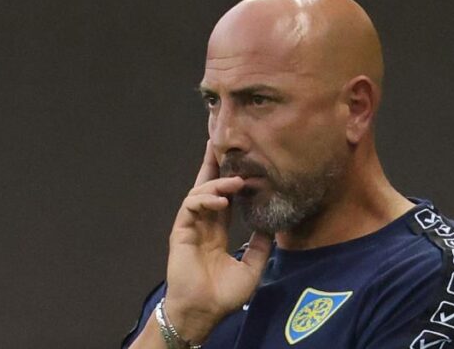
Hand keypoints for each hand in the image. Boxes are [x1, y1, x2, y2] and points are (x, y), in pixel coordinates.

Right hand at [162, 141, 272, 342]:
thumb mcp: (252, 267)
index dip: (231, 179)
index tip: (244, 163)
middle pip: (208, 185)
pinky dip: (205, 198)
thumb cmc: (224, 295)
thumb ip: (261, 245)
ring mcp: (190, 225)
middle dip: (213, 163)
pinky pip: (191, 205)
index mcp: (217, 231)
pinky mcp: (181, 230)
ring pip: (200, 191)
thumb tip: (272, 225)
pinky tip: (222, 199)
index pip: (224, 197)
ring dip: (218, 182)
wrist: (203, 312)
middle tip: (220, 140)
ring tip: (237, 181)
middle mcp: (203, 223)